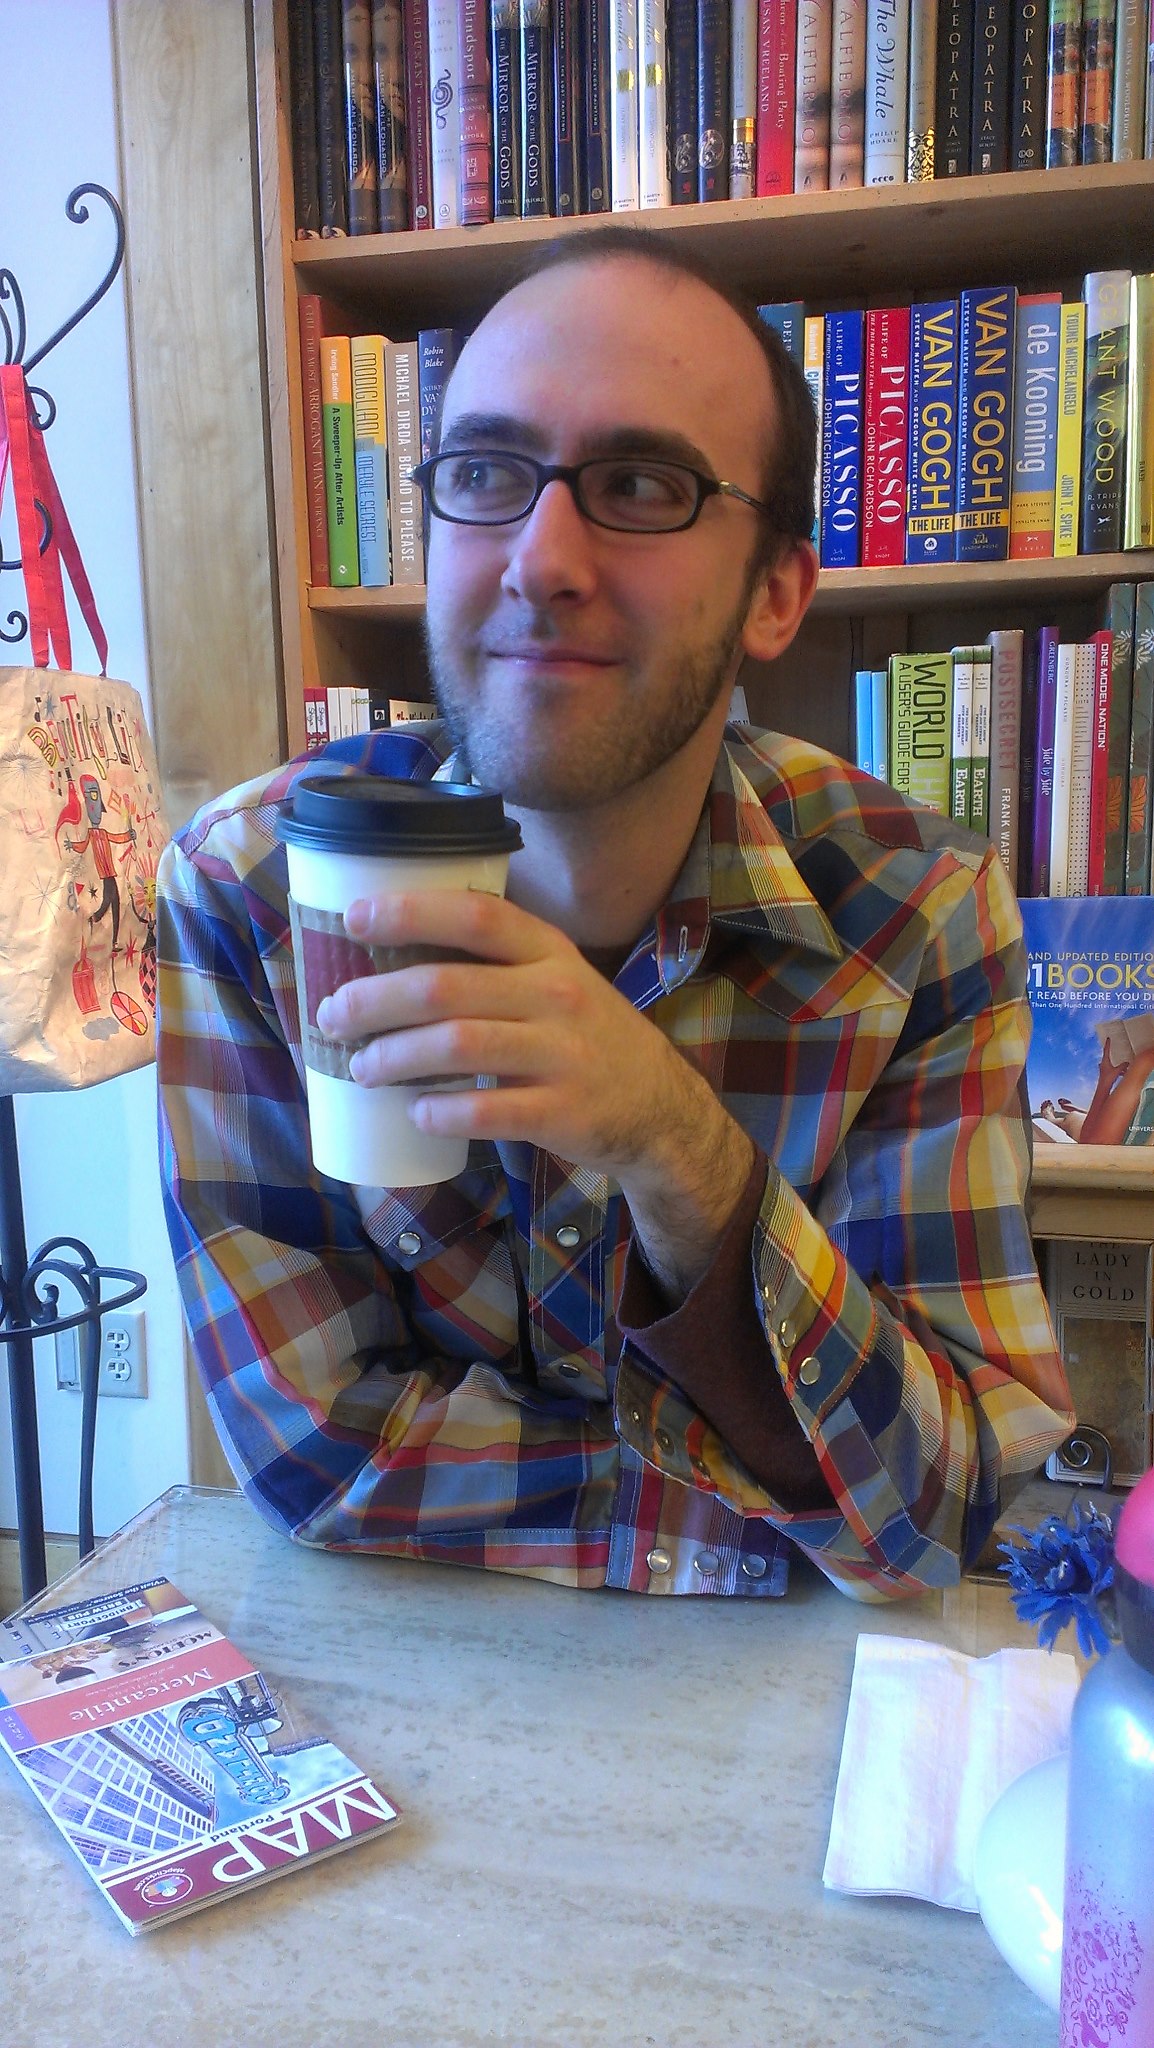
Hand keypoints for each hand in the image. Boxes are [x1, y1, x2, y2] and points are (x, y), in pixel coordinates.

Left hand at [316, 889, 755, 1299]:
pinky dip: (441, 1112)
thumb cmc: (586, 1037)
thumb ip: (495, 965)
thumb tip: (390, 959)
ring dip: (394, 1057)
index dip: (410, 911)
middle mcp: (558, 995)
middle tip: (334, 1015)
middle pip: (446, 987)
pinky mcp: (564, 1112)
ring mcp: (563, 1055)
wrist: (661, 1108)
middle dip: (375, 1000)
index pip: (476, 914)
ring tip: (361, 1067)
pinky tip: (417, 1112)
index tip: (354, 918)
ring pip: (457, 1047)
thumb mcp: (558, 981)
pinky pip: (486, 1111)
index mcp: (550, 952)